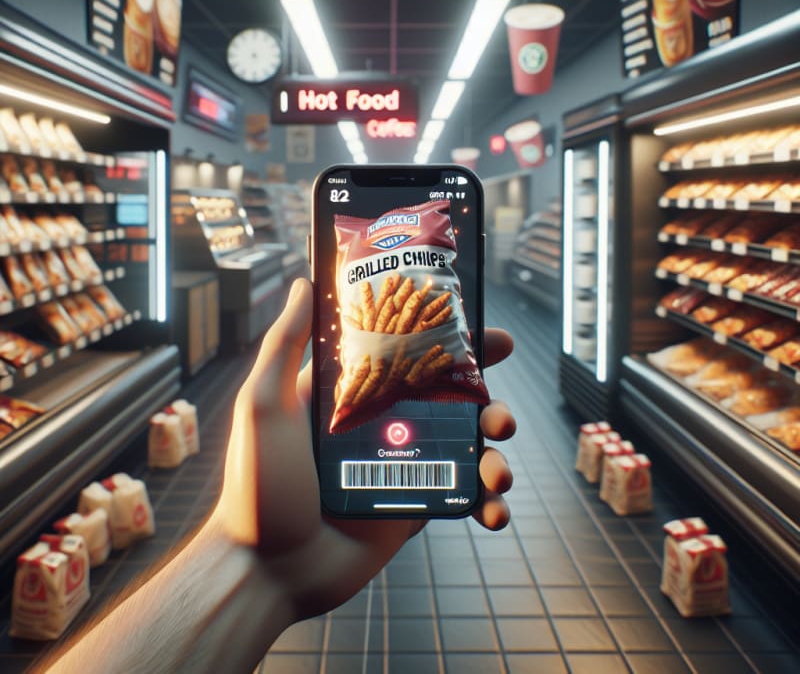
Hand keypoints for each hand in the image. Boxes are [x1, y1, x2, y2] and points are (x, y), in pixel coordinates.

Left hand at [213, 278, 514, 620]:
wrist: (266, 568)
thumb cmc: (258, 484)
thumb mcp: (265, 403)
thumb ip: (286, 343)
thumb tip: (303, 282)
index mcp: (356, 395)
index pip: (413, 356)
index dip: (454, 343)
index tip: (489, 334)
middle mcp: (382, 425)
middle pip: (450, 403)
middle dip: (488, 403)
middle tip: (502, 415)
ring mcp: (400, 469)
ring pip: (464, 451)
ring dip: (495, 456)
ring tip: (500, 471)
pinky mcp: (411, 510)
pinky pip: (459, 499)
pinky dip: (486, 504)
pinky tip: (494, 510)